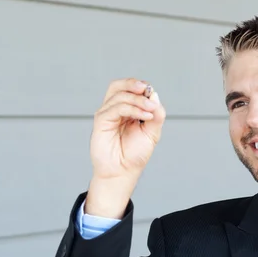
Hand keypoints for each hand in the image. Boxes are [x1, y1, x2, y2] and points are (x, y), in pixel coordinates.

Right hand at [85, 78, 165, 217]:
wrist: (123, 172)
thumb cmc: (134, 155)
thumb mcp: (152, 132)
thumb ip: (156, 114)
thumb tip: (154, 95)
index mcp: (126, 110)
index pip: (130, 89)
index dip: (142, 88)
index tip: (153, 97)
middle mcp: (115, 110)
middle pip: (119, 86)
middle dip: (134, 84)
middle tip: (148, 92)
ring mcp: (107, 115)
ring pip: (119, 95)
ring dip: (138, 100)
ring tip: (150, 110)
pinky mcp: (101, 121)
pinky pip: (116, 108)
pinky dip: (132, 108)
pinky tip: (144, 116)